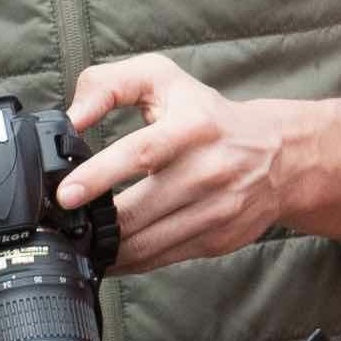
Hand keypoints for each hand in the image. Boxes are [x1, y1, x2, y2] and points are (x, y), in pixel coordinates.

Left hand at [52, 56, 285, 272]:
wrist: (279, 157)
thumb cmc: (208, 116)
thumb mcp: (162, 79)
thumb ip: (109, 84)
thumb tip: (72, 118)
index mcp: (192, 127)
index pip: (142, 152)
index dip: (100, 174)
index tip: (66, 194)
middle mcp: (208, 171)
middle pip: (140, 210)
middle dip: (95, 224)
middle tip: (61, 226)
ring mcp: (215, 211)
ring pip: (147, 243)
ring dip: (108, 247)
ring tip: (80, 241)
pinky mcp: (216, 240)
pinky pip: (162, 258)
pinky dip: (130, 261)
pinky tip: (110, 253)